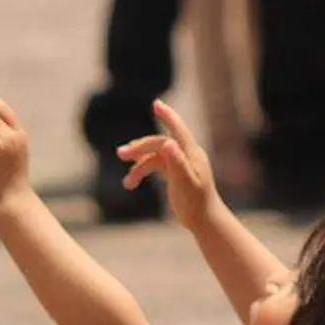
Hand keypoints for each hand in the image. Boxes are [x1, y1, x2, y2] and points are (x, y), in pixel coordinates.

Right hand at [117, 100, 220, 229]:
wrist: (204, 220)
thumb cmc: (196, 203)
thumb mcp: (185, 183)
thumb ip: (177, 163)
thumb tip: (167, 143)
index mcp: (191, 153)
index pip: (178, 130)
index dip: (167, 116)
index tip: (156, 104)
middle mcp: (186, 155)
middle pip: (158, 144)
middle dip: (140, 147)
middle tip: (121, 154)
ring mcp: (179, 163)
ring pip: (153, 156)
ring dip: (138, 166)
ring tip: (126, 183)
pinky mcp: (174, 172)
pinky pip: (154, 165)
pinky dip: (141, 172)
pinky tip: (130, 183)